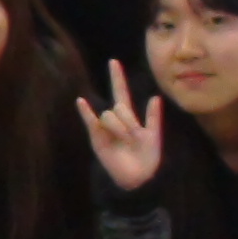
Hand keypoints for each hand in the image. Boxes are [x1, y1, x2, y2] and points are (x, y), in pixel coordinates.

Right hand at [81, 60, 166, 189]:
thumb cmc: (147, 158)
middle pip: (120, 106)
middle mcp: (115, 120)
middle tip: (134, 137)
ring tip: (125, 142)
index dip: (118, 78)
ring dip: (121, 129)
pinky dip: (87, 112)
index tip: (113, 61)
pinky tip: (82, 102)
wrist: (137, 178)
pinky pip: (92, 121)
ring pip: (111, 116)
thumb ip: (153, 118)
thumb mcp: (154, 137)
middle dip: (129, 120)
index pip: (121, 93)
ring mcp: (104, 128)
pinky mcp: (96, 137)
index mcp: (130, 118)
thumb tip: (155, 97)